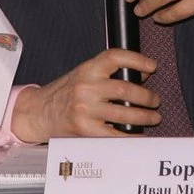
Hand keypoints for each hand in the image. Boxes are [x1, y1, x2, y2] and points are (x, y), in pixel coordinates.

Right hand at [10, 49, 160, 141]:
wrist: (37, 112)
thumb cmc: (63, 93)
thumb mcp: (83, 75)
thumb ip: (107, 74)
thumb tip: (141, 77)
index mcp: (87, 69)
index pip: (115, 57)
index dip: (137, 60)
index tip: (152, 66)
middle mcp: (86, 87)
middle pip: (126, 90)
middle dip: (147, 97)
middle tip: (155, 100)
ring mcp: (85, 110)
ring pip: (125, 113)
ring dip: (145, 116)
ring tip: (153, 117)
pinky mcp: (85, 130)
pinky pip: (115, 134)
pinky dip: (131, 136)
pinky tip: (139, 135)